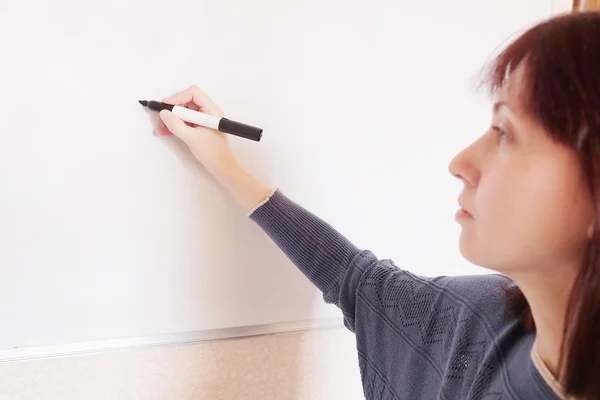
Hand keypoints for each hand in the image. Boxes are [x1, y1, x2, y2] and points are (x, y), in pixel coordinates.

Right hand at [156, 85, 272, 211]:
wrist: (222, 168)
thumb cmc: (213, 153)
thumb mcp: (192, 138)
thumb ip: (176, 125)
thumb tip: (164, 114)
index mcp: (211, 111)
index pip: (193, 93)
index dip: (178, 97)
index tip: (166, 106)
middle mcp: (208, 112)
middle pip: (187, 101)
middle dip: (173, 108)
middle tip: (162, 116)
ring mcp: (203, 120)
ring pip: (184, 112)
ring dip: (172, 118)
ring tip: (160, 124)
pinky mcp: (199, 128)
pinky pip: (185, 122)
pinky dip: (174, 125)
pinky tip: (162, 131)